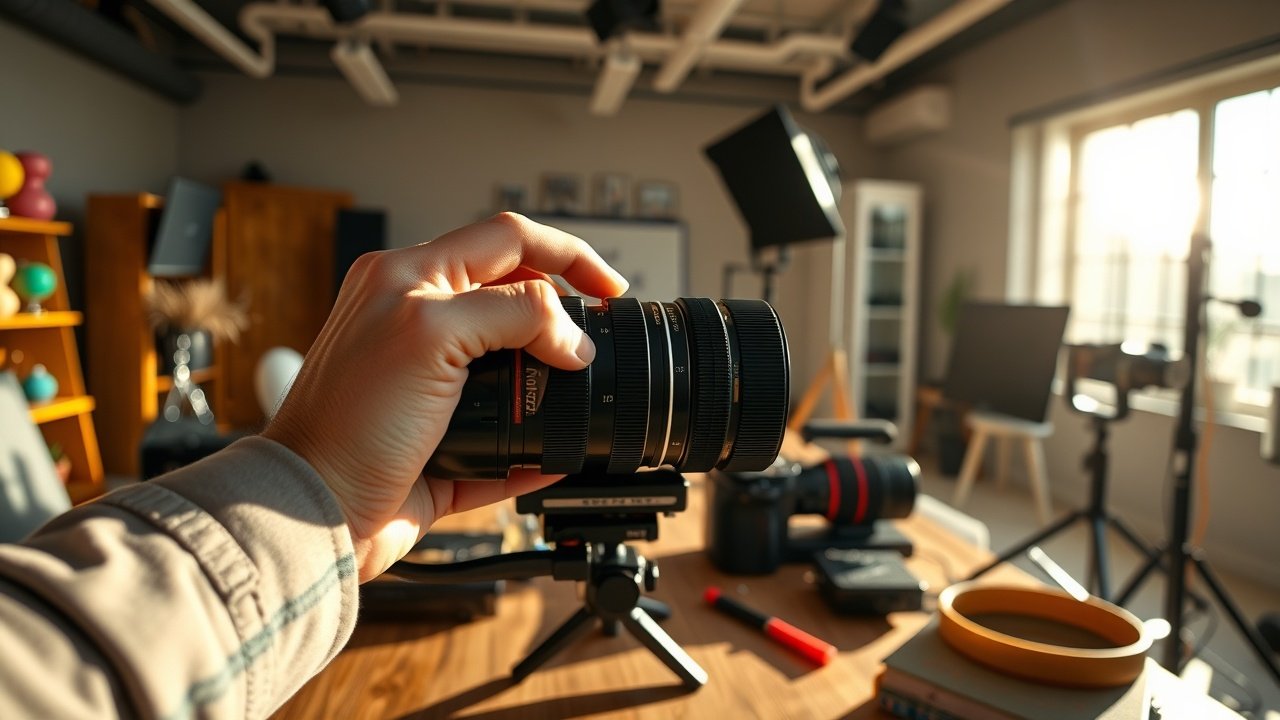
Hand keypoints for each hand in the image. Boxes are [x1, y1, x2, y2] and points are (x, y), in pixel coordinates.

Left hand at [263, 213, 627, 581]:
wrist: (314, 511)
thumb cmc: (349, 419)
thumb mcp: (432, 334)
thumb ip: (513, 313)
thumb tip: (572, 334)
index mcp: (410, 279)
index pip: (508, 242)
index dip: (568, 255)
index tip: (610, 287)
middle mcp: (420, 325)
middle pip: (516, 302)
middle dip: (562, 320)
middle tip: (594, 346)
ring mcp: (432, 387)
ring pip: (515, 372)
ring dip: (550, 386)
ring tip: (574, 401)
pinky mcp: (442, 444)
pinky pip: (505, 440)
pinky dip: (534, 450)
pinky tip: (554, 458)